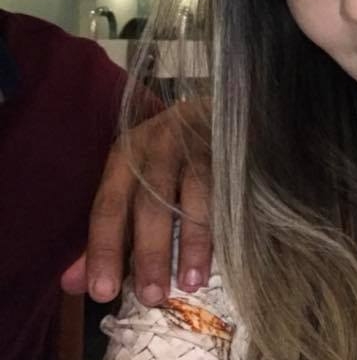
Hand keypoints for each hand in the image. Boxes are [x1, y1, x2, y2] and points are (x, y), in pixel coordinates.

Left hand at [60, 101, 211, 305]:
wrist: (214, 112)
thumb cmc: (167, 157)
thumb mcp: (131, 185)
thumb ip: (108, 233)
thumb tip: (74, 283)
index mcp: (127, 155)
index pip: (109, 205)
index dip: (105, 248)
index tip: (103, 292)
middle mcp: (160, 146)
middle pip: (152, 201)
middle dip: (151, 251)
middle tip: (153, 296)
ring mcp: (199, 145)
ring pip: (195, 194)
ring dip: (193, 241)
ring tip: (191, 282)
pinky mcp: (231, 149)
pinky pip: (229, 188)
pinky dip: (225, 222)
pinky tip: (226, 250)